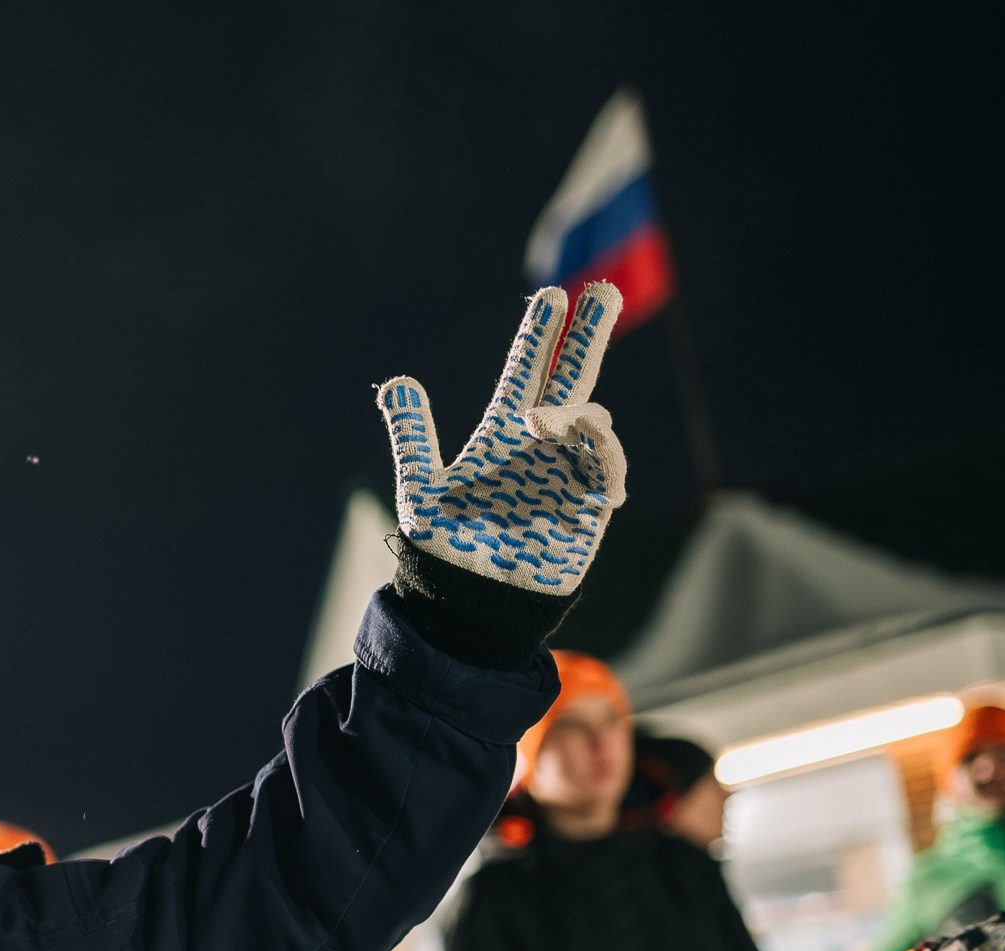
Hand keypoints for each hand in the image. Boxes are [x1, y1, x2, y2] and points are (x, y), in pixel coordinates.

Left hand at [378, 283, 628, 593]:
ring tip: (542, 421)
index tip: (550, 297)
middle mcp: (540, 447)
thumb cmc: (445, 550)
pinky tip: (591, 457)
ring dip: (573, 411)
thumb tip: (396, 381)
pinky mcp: (590, 505)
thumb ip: (413, 436)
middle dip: (585, 336)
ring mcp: (568, 472)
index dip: (539, 337)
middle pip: (570, 378)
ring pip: (591, 418)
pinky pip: (608, 467)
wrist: (471, 604)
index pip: (526, 374)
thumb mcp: (421, 489)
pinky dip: (604, 455)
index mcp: (501, 436)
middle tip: (601, 291)